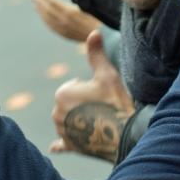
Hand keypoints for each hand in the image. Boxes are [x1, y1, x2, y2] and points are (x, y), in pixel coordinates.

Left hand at [32, 0, 101, 41]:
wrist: (107, 38)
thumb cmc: (100, 18)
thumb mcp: (89, 5)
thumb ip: (76, 0)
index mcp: (69, 13)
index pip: (52, 3)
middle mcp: (64, 22)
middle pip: (47, 10)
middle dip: (40, 2)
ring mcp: (64, 30)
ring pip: (48, 19)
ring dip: (40, 10)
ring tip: (35, 3)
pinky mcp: (66, 35)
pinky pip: (52, 27)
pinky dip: (46, 20)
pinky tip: (44, 16)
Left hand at [49, 30, 133, 160]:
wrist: (124, 135)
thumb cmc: (115, 102)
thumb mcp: (107, 75)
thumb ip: (96, 53)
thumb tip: (93, 31)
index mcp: (62, 94)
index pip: (72, 86)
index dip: (87, 88)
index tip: (100, 94)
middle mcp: (56, 113)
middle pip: (69, 103)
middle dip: (81, 104)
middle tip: (101, 107)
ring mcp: (62, 131)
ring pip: (69, 120)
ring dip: (78, 120)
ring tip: (98, 122)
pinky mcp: (70, 145)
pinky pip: (63, 143)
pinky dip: (62, 143)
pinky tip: (55, 148)